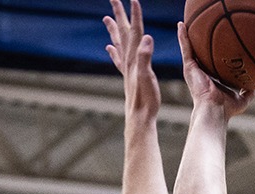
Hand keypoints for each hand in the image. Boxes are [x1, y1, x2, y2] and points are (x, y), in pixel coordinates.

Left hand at [105, 0, 161, 115]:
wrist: (139, 118)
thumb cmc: (145, 100)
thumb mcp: (147, 76)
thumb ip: (145, 56)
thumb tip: (146, 37)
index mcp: (134, 58)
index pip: (135, 31)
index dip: (135, 14)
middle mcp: (128, 60)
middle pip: (123, 32)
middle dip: (119, 14)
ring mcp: (127, 68)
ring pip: (118, 43)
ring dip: (114, 29)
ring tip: (106, 17)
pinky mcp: (128, 76)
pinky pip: (118, 59)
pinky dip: (113, 50)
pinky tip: (108, 47)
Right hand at [177, 22, 253, 117]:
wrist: (215, 110)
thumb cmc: (227, 108)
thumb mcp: (243, 99)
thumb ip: (248, 91)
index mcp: (210, 80)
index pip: (210, 64)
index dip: (212, 56)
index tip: (216, 46)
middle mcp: (200, 74)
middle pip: (199, 54)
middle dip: (198, 43)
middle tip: (199, 29)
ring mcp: (193, 70)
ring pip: (189, 49)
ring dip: (187, 36)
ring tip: (186, 22)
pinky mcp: (189, 67)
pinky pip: (186, 48)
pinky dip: (183, 36)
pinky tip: (181, 25)